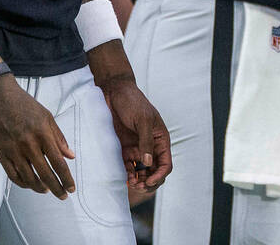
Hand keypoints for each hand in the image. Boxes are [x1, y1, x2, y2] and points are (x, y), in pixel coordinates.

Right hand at [0, 75, 75, 197]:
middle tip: (63, 195)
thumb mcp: (47, 117)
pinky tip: (31, 185)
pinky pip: (13, 174)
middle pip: (45, 173)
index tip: (71, 187)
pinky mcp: (1, 154)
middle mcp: (28, 145)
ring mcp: (13, 150)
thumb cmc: (25, 106)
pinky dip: (23, 183)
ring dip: (40, 188)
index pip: (58, 162)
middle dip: (57, 187)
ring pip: (28, 177)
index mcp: (43, 134)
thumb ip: (59, 138)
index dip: (66, 178)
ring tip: (48, 190)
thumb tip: (70, 155)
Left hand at [98, 75, 171, 190]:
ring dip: (138, 181)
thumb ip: (146, 142)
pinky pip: (128, 167)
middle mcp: (150, 146)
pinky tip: (124, 178)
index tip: (149, 182)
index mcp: (160, 139)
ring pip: (142, 172)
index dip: (160, 175)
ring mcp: (137, 149)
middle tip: (139, 186)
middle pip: (155, 171)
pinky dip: (127, 175)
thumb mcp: (143, 120)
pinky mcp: (123, 149)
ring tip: (130, 184)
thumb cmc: (132, 102)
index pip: (165, 163)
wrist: (114, 93)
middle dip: (150, 181)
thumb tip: (148, 164)